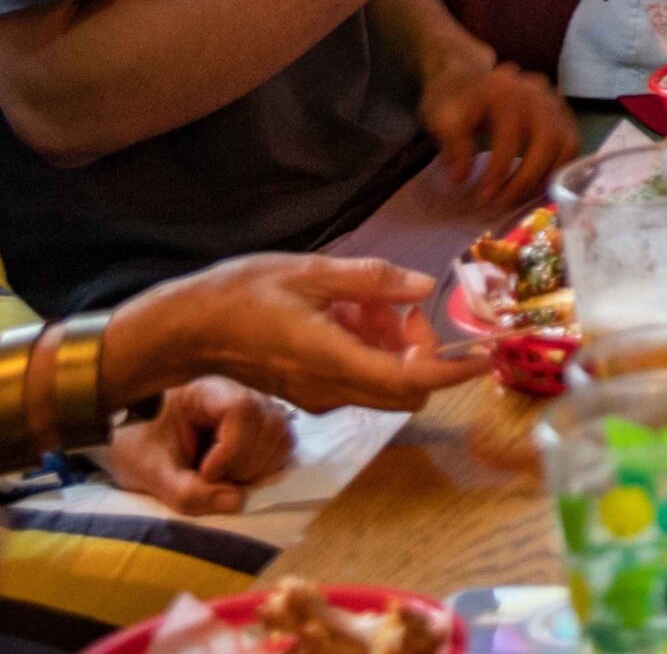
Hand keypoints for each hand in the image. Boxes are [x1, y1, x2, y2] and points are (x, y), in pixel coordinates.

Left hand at [106, 378, 294, 514]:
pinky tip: (235, 475)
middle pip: (268, 424)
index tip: (205, 473)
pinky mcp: (265, 426)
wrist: (134, 440)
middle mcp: (241, 390)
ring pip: (282, 436)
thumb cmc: (138, 445)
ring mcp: (258, 406)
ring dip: (255, 469)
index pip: (241, 408)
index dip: (232, 447)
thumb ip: (187, 492)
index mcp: (206, 389)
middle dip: (242, 464)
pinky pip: (283, 447)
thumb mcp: (150, 472)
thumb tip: (239, 501)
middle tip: (207, 480)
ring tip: (220, 478)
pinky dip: (264, 469)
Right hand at [107, 254, 486, 415]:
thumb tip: (423, 288)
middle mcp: (331, 388)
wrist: (182, 330)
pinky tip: (344, 311)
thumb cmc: (240, 295)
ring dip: (391, 346)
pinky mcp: (307, 391)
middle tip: (399, 306)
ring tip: (362, 300)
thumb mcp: (309, 272)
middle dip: (420, 351)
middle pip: (405, 389)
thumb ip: (370, 280)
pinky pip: (356, 377)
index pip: (411, 380)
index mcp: (335, 360)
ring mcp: (318, 394)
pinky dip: (367, 348)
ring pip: (381, 382)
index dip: (453, 372)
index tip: (483, 357)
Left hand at [420, 55, 577, 207]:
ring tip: (523, 197)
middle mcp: (535, 91)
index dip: (498, 172)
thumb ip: (454, 147)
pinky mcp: (561, 110)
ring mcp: (553, 99)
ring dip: (547, 175)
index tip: (484, 198)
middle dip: (526, 178)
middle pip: (547, 140)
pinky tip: (538, 183)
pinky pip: (571, 142)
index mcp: (504, 90)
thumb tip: (462, 179)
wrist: (466, 76)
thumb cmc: (453, 99)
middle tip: (505, 202)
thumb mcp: (442, 119)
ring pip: (565, 142)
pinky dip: (559, 166)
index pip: (510, 137)